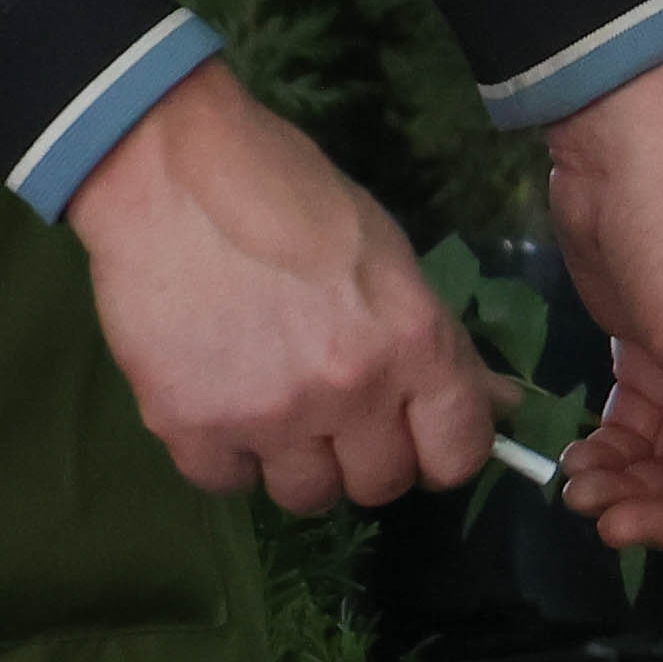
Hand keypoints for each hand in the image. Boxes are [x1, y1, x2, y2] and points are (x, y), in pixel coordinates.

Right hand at [69, 60, 497, 514]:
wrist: (165, 165)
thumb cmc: (284, 192)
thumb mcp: (384, 252)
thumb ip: (436, 339)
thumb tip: (497, 402)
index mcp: (411, 342)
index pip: (458, 454)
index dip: (438, 448)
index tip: (411, 432)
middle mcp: (350, 391)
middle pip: (380, 484)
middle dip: (360, 452)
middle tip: (327, 405)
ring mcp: (268, 416)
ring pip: (304, 496)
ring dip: (292, 457)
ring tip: (264, 398)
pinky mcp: (190, 426)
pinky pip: (224, 480)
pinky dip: (223, 450)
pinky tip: (213, 396)